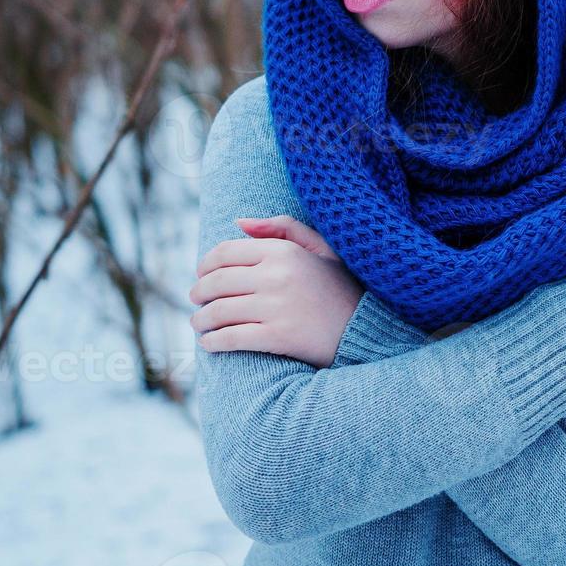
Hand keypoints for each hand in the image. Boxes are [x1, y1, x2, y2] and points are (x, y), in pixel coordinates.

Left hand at [190, 215, 364, 367]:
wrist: (368, 328)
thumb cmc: (342, 287)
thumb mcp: (320, 248)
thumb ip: (282, 228)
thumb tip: (238, 222)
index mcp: (283, 251)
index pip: (225, 253)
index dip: (205, 265)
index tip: (201, 276)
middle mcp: (277, 276)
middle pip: (216, 282)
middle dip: (198, 293)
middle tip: (196, 301)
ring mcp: (276, 307)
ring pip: (218, 311)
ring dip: (201, 320)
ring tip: (200, 324)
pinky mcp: (278, 336)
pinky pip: (231, 338)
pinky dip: (213, 342)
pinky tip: (210, 344)